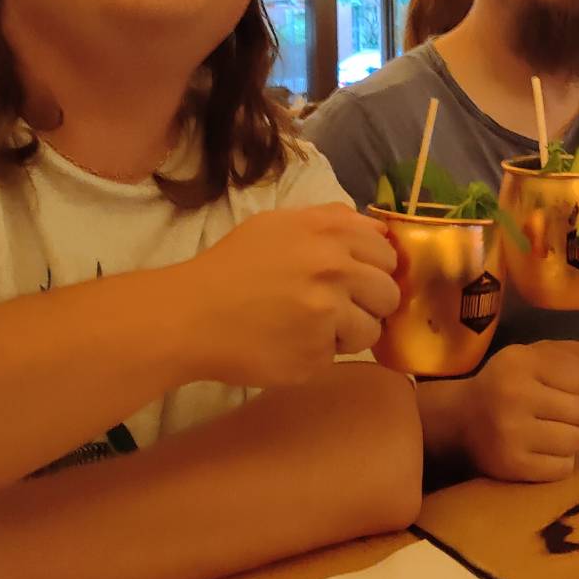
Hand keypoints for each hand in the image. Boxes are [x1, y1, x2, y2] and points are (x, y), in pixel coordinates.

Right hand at [175, 204, 400, 387]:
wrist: (190, 315)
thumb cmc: (232, 267)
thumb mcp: (279, 225)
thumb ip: (332, 221)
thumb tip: (379, 230)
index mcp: (328, 231)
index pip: (387, 254)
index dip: (373, 269)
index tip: (354, 280)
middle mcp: (335, 269)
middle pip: (388, 294)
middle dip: (369, 304)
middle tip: (337, 308)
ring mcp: (328, 315)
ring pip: (371, 331)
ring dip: (348, 333)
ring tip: (311, 328)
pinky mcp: (317, 355)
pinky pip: (338, 357)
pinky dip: (318, 355)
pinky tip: (289, 344)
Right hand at [459, 341, 578, 481]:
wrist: (460, 420)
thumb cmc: (507, 383)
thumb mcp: (535, 357)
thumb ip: (574, 358)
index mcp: (519, 361)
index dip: (577, 384)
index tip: (557, 388)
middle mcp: (513, 395)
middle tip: (558, 414)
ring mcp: (512, 433)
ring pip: (578, 441)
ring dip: (571, 438)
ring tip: (550, 432)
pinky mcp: (512, 465)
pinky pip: (564, 468)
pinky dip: (560, 462)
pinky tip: (541, 451)